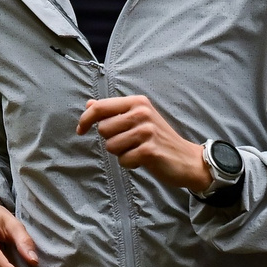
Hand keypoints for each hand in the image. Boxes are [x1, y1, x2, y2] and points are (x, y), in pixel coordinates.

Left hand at [77, 94, 210, 192]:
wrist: (186, 159)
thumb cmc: (158, 139)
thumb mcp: (138, 119)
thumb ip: (113, 111)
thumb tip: (89, 104)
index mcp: (138, 102)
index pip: (101, 107)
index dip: (85, 119)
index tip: (80, 130)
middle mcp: (142, 113)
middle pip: (103, 129)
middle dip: (111, 140)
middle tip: (129, 143)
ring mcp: (146, 131)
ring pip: (111, 146)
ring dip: (121, 153)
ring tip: (137, 150)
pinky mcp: (149, 151)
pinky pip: (123, 160)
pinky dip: (130, 164)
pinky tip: (143, 160)